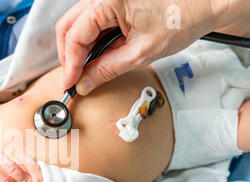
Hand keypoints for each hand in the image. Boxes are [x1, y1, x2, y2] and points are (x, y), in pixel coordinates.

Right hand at [56, 0, 248, 94]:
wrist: (203, 3)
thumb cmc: (180, 20)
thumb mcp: (140, 53)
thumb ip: (107, 69)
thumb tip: (84, 84)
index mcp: (108, 1)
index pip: (75, 35)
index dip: (70, 63)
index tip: (69, 83)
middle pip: (69, 26)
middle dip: (68, 55)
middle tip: (73, 78)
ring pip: (77, 24)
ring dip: (77, 48)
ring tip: (84, 71)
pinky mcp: (112, 2)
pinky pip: (91, 22)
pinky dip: (89, 41)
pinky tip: (95, 57)